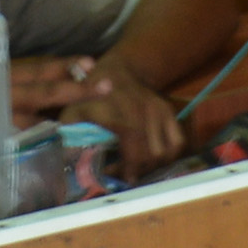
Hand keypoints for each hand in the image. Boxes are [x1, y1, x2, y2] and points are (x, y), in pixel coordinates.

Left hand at [44, 53, 184, 170]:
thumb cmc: (89, 95)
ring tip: (136, 166)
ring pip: (166, 152)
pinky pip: (177, 142)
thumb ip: (71, 138)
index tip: (117, 177)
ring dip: (153, 164)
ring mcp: (159, 112)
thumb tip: (71, 164)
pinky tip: (150, 157)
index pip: (135, 152)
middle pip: (152, 156)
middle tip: (123, 174)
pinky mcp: (168, 112)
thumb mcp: (73, 113)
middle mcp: (145, 113)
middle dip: (139, 170)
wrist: (114, 71)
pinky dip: (167, 154)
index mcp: (123, 114)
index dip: (128, 169)